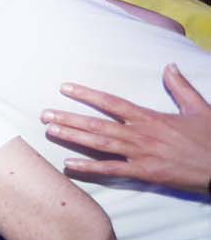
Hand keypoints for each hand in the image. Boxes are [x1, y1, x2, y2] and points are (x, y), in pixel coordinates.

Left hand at [42, 63, 210, 196]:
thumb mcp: (199, 108)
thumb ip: (180, 88)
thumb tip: (169, 66)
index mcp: (150, 117)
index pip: (112, 103)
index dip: (87, 95)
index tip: (65, 88)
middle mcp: (140, 134)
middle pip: (97, 124)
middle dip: (69, 118)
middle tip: (44, 114)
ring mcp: (140, 155)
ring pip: (100, 144)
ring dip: (73, 137)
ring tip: (50, 131)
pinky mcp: (144, 173)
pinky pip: (111, 170)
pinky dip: (89, 168)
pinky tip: (69, 164)